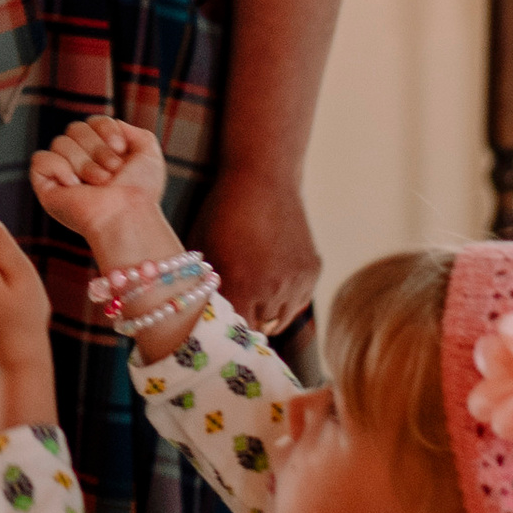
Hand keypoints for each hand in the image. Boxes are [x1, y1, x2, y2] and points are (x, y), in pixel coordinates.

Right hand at [30, 116, 176, 272]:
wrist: (127, 215)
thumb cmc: (139, 191)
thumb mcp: (148, 153)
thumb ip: (133, 132)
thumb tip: (113, 125)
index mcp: (101, 154)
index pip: (92, 122)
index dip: (106, 130)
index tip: (120, 149)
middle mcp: (80, 162)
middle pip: (75, 128)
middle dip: (97, 149)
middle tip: (111, 172)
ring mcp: (62, 174)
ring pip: (60, 142)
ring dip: (84, 163)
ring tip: (98, 184)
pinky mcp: (45, 186)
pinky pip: (40, 159)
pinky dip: (59, 168)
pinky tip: (74, 186)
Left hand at [195, 163, 320, 338]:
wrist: (262, 179)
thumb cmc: (222, 212)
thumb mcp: (204, 251)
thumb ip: (206, 290)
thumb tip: (199, 318)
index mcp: (242, 286)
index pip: (234, 333)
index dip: (224, 332)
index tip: (217, 330)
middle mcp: (273, 290)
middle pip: (258, 329)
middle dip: (244, 323)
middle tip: (233, 313)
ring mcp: (298, 282)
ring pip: (281, 319)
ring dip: (267, 314)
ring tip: (252, 295)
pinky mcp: (313, 271)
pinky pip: (298, 301)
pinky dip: (285, 298)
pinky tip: (270, 278)